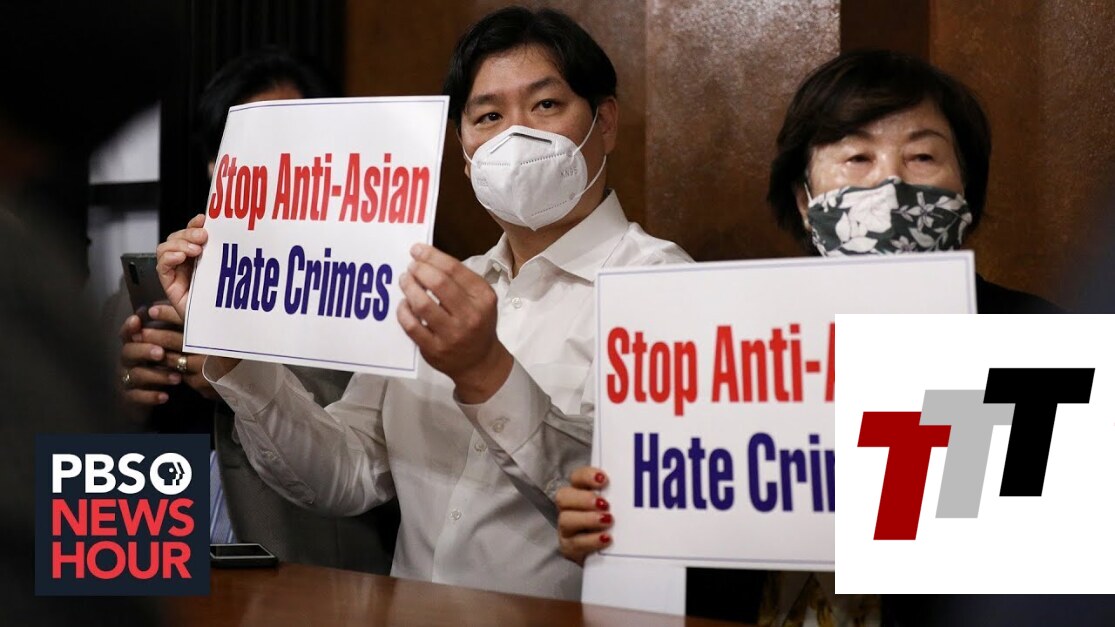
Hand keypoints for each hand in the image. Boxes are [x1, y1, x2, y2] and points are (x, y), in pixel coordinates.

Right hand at [119, 305, 217, 404]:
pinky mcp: (130, 397)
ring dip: (157, 375)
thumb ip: (166, 332)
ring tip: (177, 378)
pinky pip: (137, 397)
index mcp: (134, 345)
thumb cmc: (159, 365)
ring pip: (136, 375)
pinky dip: (151, 396)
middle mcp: (127, 360)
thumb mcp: (164, 348)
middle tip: (161, 352)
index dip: (130, 327)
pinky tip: (165, 396)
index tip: (138, 320)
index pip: (127, 333)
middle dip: (144, 350)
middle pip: (128, 352)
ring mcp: (127, 379)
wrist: (148, 396)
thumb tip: (182, 308)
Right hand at [154, 213, 239, 376]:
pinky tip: (180, 257)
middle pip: (179, 238)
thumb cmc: (236, 303)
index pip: (194, 233)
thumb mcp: (235, 273)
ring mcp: (179, 274)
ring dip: (179, 243)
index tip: (206, 219)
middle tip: (203, 236)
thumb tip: (236, 229)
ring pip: (167, 247)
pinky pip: (161, 266)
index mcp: (205, 257)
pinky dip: (168, 257)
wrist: (229, 331)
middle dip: (188, 233)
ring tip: (195, 249)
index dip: (196, 224)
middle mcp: (190, 264)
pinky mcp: (171, 286)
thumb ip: (231, 254)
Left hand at [398, 243, 512, 403]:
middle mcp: (471, 316)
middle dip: (419, 270)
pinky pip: (412, 326)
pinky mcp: (435, 349)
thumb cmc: (477, 324)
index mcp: (483, 298)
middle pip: (438, 283)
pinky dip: (403, 311)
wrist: (480, 362)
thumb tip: (426, 258)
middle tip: (410, 267)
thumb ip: (459, 280)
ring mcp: (452, 335)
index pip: (454, 269)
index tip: (416, 250)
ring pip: (422, 304)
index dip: (431, 256)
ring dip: (409, 287)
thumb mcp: (480, 299)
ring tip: (404, 280)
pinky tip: (403, 304)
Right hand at [556, 466, 612, 565]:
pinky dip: (591, 540)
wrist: (612, 557)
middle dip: (584, 499)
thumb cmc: (618, 525)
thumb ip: (622, 496)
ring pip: (566, 520)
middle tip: (604, 504)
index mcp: (581, 492)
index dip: (587, 476)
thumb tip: (647, 481)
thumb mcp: (620, 507)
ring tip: (607, 521)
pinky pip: (575, 544)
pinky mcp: (570, 548)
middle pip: (564, 497)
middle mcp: (570, 509)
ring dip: (588, 519)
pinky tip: (606, 538)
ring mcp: (567, 529)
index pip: (577, 477)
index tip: (604, 479)